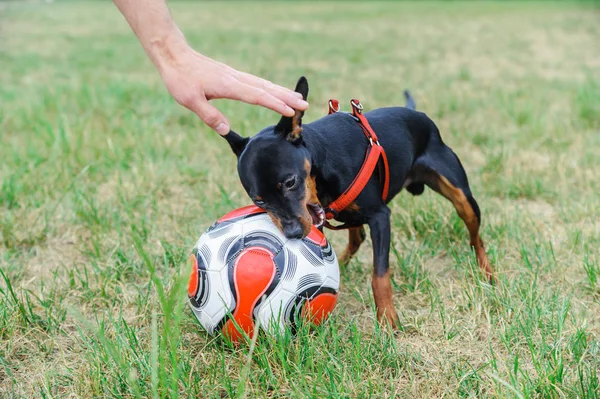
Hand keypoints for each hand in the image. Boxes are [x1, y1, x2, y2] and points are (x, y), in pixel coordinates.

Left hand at [159, 48, 308, 134]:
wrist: (174, 55)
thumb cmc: (180, 78)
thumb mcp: (190, 100)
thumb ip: (209, 115)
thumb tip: (225, 130)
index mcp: (228, 86)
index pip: (257, 96)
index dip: (275, 104)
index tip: (291, 110)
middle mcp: (235, 79)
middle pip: (266, 88)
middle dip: (287, 97)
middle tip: (305, 105)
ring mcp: (234, 76)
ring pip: (263, 84)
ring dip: (281, 91)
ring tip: (298, 98)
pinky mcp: (231, 75)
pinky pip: (256, 82)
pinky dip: (269, 88)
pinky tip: (274, 91)